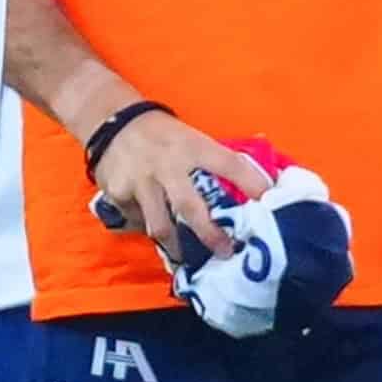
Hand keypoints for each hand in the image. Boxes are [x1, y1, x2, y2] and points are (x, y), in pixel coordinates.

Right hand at [92, 108, 269, 264]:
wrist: (113, 121)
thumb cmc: (165, 135)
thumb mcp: (192, 139)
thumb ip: (215, 161)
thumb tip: (258, 184)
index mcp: (193, 146)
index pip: (228, 164)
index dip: (251, 183)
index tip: (268, 203)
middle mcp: (168, 164)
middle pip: (190, 207)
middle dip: (209, 234)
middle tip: (225, 252)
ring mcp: (141, 181)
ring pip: (160, 224)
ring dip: (175, 247)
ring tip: (185, 260)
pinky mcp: (119, 192)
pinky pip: (136, 220)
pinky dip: (145, 226)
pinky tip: (150, 226)